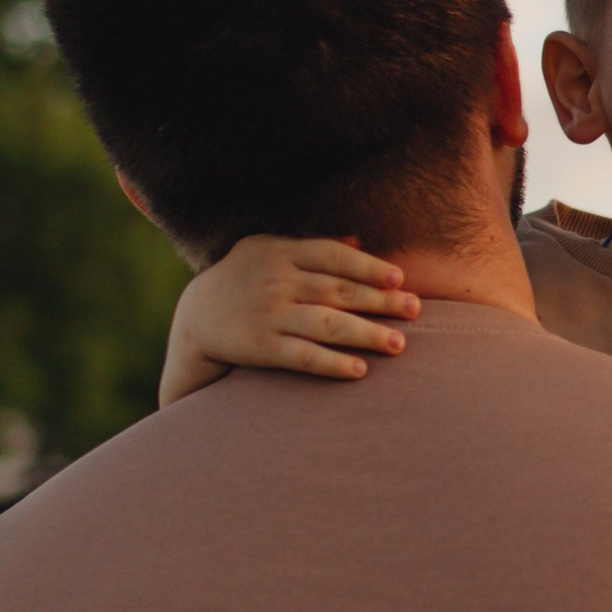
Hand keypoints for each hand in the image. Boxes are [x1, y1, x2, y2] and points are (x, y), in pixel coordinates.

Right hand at [160, 235, 420, 406]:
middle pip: (337, 290)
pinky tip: (360, 370)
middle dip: (380, 300)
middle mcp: (276, 281)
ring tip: (399, 343)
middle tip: (415, 309)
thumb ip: (311, 246)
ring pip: (326, 324)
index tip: (399, 278)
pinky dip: (332, 363)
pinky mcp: (261, 347)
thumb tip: (358, 241)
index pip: (333, 256)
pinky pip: (303, 356)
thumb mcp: (268, 250)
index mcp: (281, 251)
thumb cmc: (244, 277)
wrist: (197, 316)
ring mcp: (269, 315)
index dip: (368, 267)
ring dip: (366, 334)